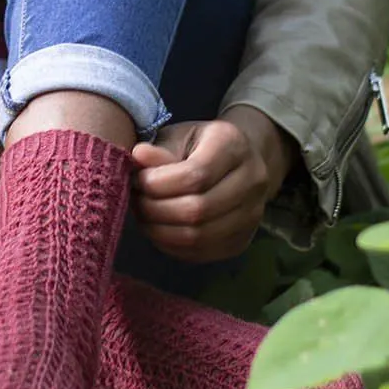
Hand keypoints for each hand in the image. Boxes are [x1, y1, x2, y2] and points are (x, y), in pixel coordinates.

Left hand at [130, 107, 294, 262]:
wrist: (235, 163)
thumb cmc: (199, 146)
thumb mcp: (179, 136)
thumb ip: (160, 150)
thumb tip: (138, 157)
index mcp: (234, 146)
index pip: (197, 175)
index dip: (160, 183)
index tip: (138, 180)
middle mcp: (252, 181)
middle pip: (198, 209)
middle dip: (157, 209)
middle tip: (136, 200)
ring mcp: (252, 216)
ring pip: (199, 236)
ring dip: (161, 230)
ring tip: (143, 215)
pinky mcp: (241, 241)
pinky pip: (201, 252)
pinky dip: (171, 245)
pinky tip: (157, 229)